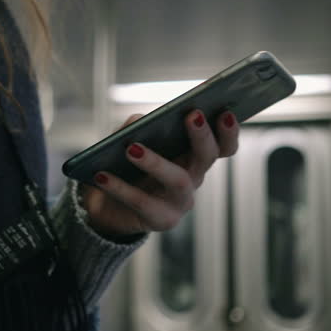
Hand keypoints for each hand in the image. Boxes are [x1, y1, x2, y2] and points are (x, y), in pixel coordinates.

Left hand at [80, 110, 238, 237]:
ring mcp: (180, 201)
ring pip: (177, 179)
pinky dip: (120, 187)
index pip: (222, 145)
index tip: (226, 111)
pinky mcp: (161, 220)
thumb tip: (141, 121)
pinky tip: (102, 175)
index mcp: (193, 156)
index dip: (228, 131)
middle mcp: (193, 178)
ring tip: (131, 148)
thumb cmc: (125, 167)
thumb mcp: (130, 140)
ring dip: (155, 161)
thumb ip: (137, 126)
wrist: (107, 206)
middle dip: (202, 135)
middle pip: (207, 157)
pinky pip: (142, 203)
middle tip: (192, 115)